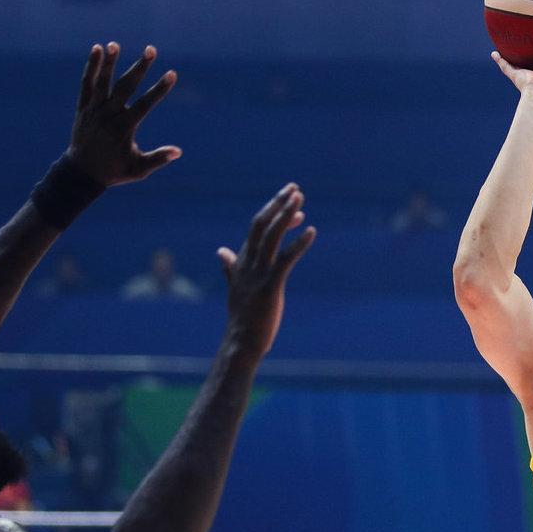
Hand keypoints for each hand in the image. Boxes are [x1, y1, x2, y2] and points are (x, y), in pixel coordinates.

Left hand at [68, 43, 180, 185]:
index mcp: (124, 128)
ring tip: (115, 44)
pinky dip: (92, 67)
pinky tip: (97, 50)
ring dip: (109, 62)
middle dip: (140, 67)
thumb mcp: (138, 169)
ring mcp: (94, 110)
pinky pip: (87, 84)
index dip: (160, 89)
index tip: (172, 74)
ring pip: (102, 82)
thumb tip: (178, 151)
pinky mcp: (83, 108)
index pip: (145, 104)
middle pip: (125, 87)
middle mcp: (108, 115)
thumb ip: (157, 159)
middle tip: (151, 49)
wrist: (81, 173)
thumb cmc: (114, 171)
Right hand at [217, 184, 316, 358]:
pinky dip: (298, 243)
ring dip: (287, 215)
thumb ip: (230, 267)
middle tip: (295, 187)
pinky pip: (285, 260)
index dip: (274, 214)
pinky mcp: (270, 287)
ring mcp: (258, 275)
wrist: (240, 344)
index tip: (294, 207)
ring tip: (301, 198)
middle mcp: (248, 264)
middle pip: (261, 225)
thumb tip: (221, 251)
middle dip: (278, 204)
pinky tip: (311, 231)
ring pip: (271, 237)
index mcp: (241, 263)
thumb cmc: (242, 318)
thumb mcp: (235, 288)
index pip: (257, 230)